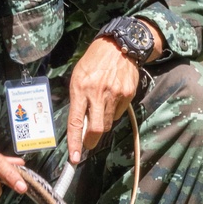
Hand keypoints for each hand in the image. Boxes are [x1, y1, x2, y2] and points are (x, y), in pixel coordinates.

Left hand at [66, 38, 140, 163]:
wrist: (119, 45)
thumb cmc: (94, 61)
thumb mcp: (78, 76)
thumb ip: (78, 100)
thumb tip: (80, 124)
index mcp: (81, 88)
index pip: (76, 121)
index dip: (75, 142)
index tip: (74, 158)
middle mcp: (98, 93)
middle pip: (97, 129)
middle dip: (91, 141)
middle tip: (88, 144)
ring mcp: (115, 95)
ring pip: (108, 123)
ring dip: (102, 124)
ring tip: (100, 108)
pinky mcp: (127, 95)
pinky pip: (119, 113)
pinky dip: (113, 112)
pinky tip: (111, 99)